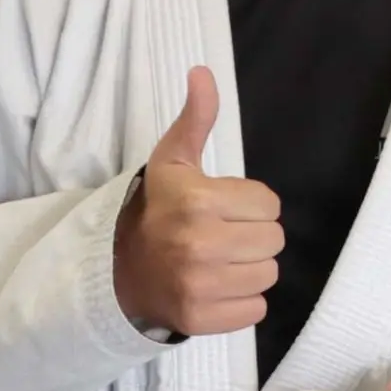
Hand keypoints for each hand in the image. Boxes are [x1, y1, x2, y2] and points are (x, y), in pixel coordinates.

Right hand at [113, 66, 282, 335]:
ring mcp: (200, 286)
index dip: (251, 205)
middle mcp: (200, 245)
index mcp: (199, 201)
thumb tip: (203, 72)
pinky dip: (241, 302)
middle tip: (221, 235)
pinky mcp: (201, 318)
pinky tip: (215, 287)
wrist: (117, 268)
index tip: (223, 208)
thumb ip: (197, 118)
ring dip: (249, 269)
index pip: (271, 205)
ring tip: (218, 261)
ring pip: (268, 275)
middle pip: (274, 241)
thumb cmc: (157, 210)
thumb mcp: (173, 160)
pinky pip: (256, 310)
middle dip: (253, 236)